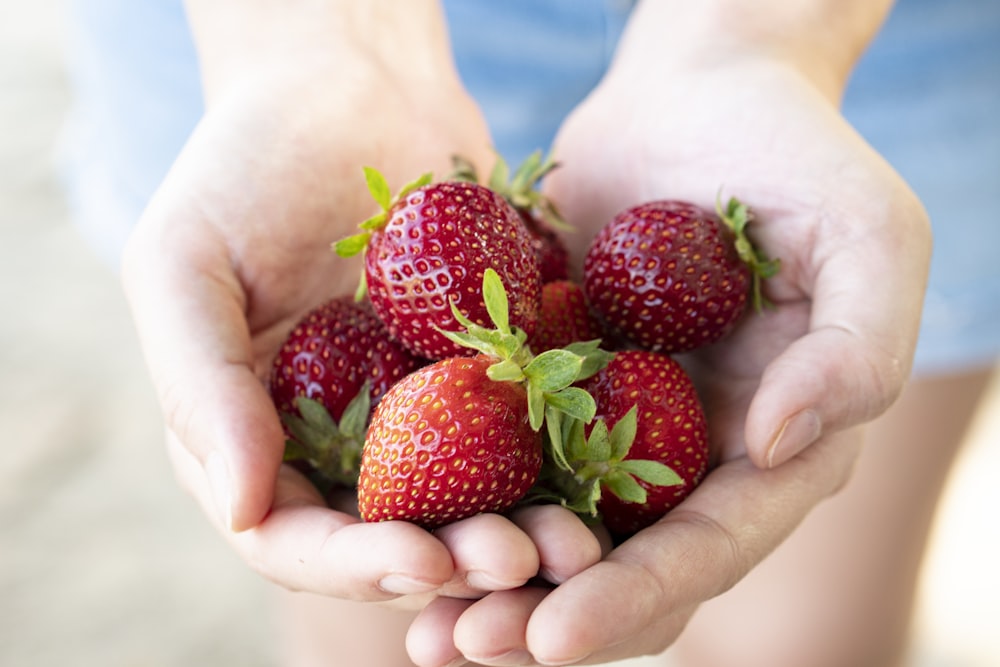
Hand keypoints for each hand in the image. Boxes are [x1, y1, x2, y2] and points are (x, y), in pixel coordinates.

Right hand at [119, 34, 562, 603]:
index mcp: (258, 440)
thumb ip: (199, 387)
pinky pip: (529, 427)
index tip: (419, 563)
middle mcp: (341, 443)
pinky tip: (607, 473)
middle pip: (394, 537)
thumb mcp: (183, 265)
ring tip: (576, 544)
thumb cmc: (243, 169)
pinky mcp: (489, 370)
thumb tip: (242, 512)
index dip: (352, 565)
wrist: (347, 90)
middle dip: (455, 563)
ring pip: (472, 502)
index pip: (293, 538)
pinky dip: (565, 460)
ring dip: (522, 531)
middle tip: (519, 562)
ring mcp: (420, 411)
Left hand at [404, 40, 930, 665]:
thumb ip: (855, 352)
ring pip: (551, 524)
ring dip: (485, 579)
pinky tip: (394, 524)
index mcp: (776, 449)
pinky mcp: (550, 378)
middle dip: (543, 616)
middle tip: (460, 648)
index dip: (635, 600)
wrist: (702, 93)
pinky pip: (498, 445)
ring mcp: (616, 420)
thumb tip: (778, 448)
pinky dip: (451, 491)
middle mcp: (693, 455)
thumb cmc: (802, 156)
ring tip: (418, 629)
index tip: (553, 637)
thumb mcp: (868, 239)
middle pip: (621, 565)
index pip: (708, 548)